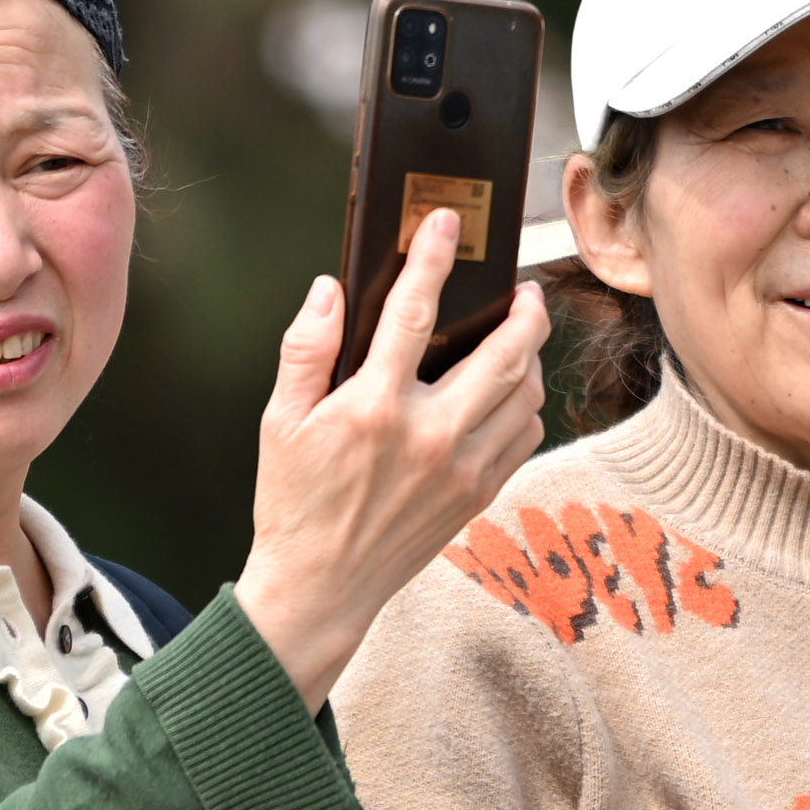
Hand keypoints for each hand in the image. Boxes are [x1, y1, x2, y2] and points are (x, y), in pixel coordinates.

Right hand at [230, 209, 551, 712]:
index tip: (446, 222)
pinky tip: (510, 392)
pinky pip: (524, 435)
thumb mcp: (279, 421)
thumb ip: (304, 350)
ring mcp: (461, 467)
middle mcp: (428, 435)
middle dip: (523, 309)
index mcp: (373, 408)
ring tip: (521, 334)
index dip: (432, 259)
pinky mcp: (479, 493)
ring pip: (524, 393)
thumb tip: (329, 290)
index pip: (413, 313)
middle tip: (525, 287)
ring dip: (530, 356)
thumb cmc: (295, 500)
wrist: (322, 586)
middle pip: (502, 352)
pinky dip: (527, 405)